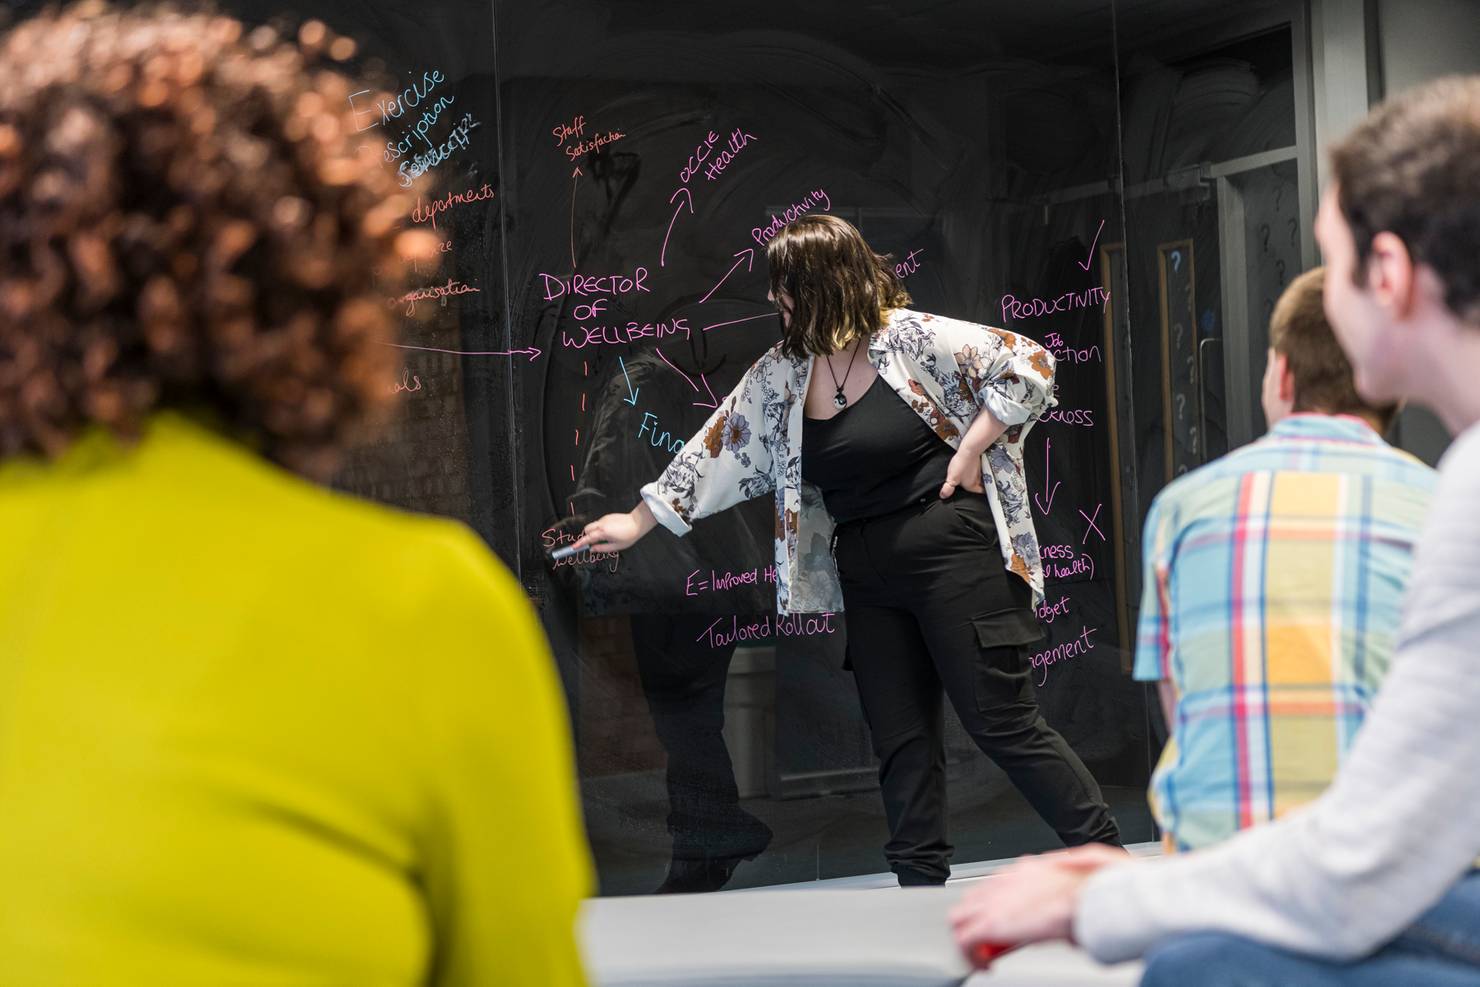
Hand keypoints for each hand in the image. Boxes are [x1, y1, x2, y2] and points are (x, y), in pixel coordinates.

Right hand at [570, 501, 656, 553]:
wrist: (637, 523)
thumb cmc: (628, 536)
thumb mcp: (616, 546)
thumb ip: (602, 548)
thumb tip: (592, 549)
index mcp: (603, 533)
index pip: (587, 538)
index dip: (580, 543)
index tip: (574, 547)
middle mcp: (601, 524)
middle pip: (587, 529)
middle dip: (586, 536)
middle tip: (592, 543)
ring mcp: (604, 519)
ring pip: (592, 525)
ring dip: (592, 532)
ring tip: (603, 538)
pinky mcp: (607, 516)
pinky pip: (598, 523)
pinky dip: (599, 528)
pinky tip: (609, 532)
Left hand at [939, 447, 985, 497]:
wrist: (969, 450)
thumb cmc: (962, 464)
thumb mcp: (952, 478)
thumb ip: (948, 488)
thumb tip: (943, 496)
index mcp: (972, 486)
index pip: (978, 495)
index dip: (976, 497)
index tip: (973, 498)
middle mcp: (978, 480)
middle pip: (979, 487)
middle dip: (976, 488)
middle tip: (969, 488)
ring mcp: (979, 472)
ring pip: (979, 479)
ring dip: (975, 480)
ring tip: (967, 479)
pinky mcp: (978, 464)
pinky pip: (977, 471)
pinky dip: (974, 472)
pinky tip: (968, 469)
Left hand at [948, 844, 1128, 965]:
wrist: (1088, 894)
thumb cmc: (1089, 892)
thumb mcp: (1072, 890)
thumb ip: (1061, 899)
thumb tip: (1068, 922)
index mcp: (1024, 870)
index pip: (993, 886)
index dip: (993, 908)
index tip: (1002, 924)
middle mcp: (1004, 881)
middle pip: (971, 900)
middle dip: (975, 921)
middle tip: (989, 943)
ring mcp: (994, 900)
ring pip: (959, 917)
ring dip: (969, 937)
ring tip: (983, 956)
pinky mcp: (989, 923)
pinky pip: (963, 940)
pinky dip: (970, 955)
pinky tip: (984, 966)